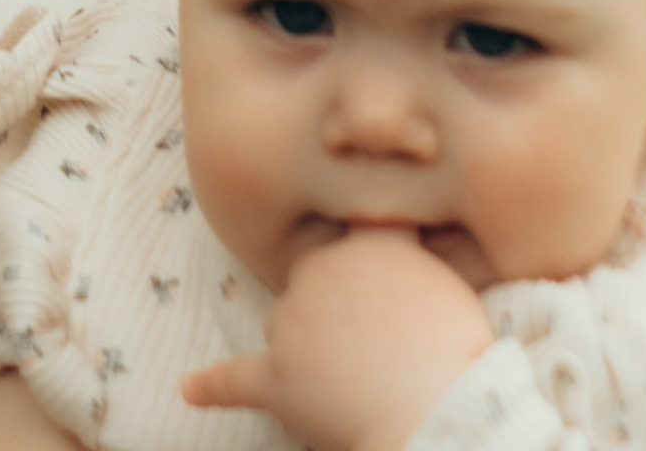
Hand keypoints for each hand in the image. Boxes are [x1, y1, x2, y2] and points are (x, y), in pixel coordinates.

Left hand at [182, 229, 494, 450]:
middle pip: (315, 282)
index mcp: (366, 241)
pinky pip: (236, 380)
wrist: (438, 414)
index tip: (376, 270)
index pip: (353, 231)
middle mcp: (322, 269)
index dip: (367, 257)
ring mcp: (293, 322)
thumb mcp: (444, 282)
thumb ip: (406, 256)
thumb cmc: (455, 357)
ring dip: (310, 351)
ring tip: (358, 382)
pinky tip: (190, 389)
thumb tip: (391, 253)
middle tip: (383, 347)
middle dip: (338, 311)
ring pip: (290, 328)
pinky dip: (213, 387)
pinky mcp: (277, 376)